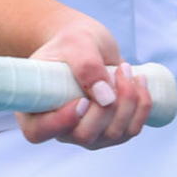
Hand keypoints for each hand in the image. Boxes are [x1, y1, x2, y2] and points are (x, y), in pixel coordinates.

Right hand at [14, 13, 153, 148]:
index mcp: (35, 108)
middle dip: (108, 106)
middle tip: (116, 71)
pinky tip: (139, 82)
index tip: (81, 101)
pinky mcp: (110, 131)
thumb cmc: (71, 41)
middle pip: (85, 135)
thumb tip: (105, 98)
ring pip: (113, 134)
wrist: (86, 43)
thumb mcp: (75, 43)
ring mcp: (87, 133)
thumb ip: (85, 65)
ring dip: (129, 101)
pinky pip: (131, 130)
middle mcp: (60, 128)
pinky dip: (141, 106)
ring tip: (126, 69)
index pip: (39, 131)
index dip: (60, 123)